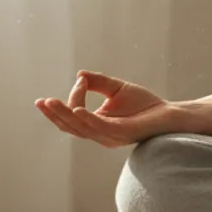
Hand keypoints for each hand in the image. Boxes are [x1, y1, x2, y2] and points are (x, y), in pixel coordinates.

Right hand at [35, 70, 178, 147]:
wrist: (170, 114)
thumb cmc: (145, 105)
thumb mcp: (117, 89)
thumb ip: (99, 82)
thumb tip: (79, 75)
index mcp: (98, 125)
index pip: (75, 114)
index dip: (73, 97)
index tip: (82, 81)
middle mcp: (101, 134)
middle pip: (71, 127)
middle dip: (55, 115)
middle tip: (40, 102)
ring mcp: (111, 136)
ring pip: (81, 128)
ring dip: (65, 116)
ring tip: (51, 103)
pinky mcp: (122, 133)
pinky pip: (100, 128)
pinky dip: (87, 119)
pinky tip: (77, 111)